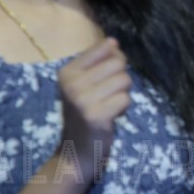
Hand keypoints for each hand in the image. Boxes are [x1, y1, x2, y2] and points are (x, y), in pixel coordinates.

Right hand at [58, 38, 131, 169]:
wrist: (76, 152)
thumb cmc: (84, 114)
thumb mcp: (83, 84)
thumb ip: (98, 62)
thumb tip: (114, 41)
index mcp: (67, 71)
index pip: (105, 47)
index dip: (115, 60)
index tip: (105, 78)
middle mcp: (72, 83)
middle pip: (118, 63)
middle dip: (120, 79)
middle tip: (107, 95)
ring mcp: (82, 99)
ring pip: (124, 80)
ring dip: (122, 94)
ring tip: (108, 106)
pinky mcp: (96, 115)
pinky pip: (125, 99)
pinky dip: (122, 108)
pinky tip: (110, 117)